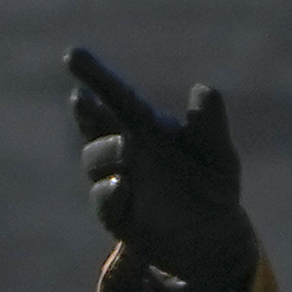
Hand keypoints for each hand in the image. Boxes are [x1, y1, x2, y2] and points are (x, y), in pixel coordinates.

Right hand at [65, 47, 259, 291]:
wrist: (212, 237)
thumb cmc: (212, 183)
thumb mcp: (218, 153)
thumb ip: (209, 124)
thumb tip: (205, 89)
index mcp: (146, 126)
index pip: (117, 95)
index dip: (95, 75)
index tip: (73, 54)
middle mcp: (124, 149)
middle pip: (96, 124)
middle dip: (87, 111)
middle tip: (83, 98)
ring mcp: (116, 181)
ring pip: (95, 160)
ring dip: (105, 152)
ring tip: (126, 148)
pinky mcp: (116, 215)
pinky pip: (105, 201)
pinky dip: (110, 191)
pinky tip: (124, 184)